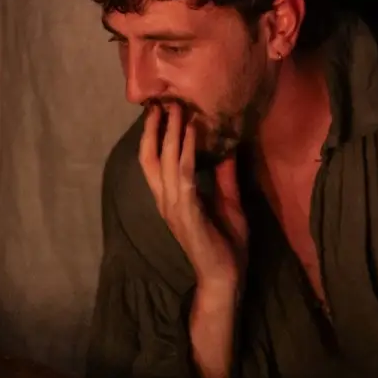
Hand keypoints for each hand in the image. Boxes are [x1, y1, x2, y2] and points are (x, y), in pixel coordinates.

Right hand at [137, 101, 247, 292]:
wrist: (225, 278)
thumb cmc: (225, 244)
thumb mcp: (228, 201)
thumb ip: (224, 176)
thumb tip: (227, 149)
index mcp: (172, 198)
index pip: (155, 161)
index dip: (155, 135)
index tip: (161, 109)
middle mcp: (166, 199)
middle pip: (150, 157)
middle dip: (154, 128)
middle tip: (160, 100)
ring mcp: (173, 206)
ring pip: (164, 161)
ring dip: (169, 132)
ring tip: (175, 108)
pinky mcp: (186, 212)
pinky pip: (182, 175)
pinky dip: (184, 151)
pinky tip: (190, 132)